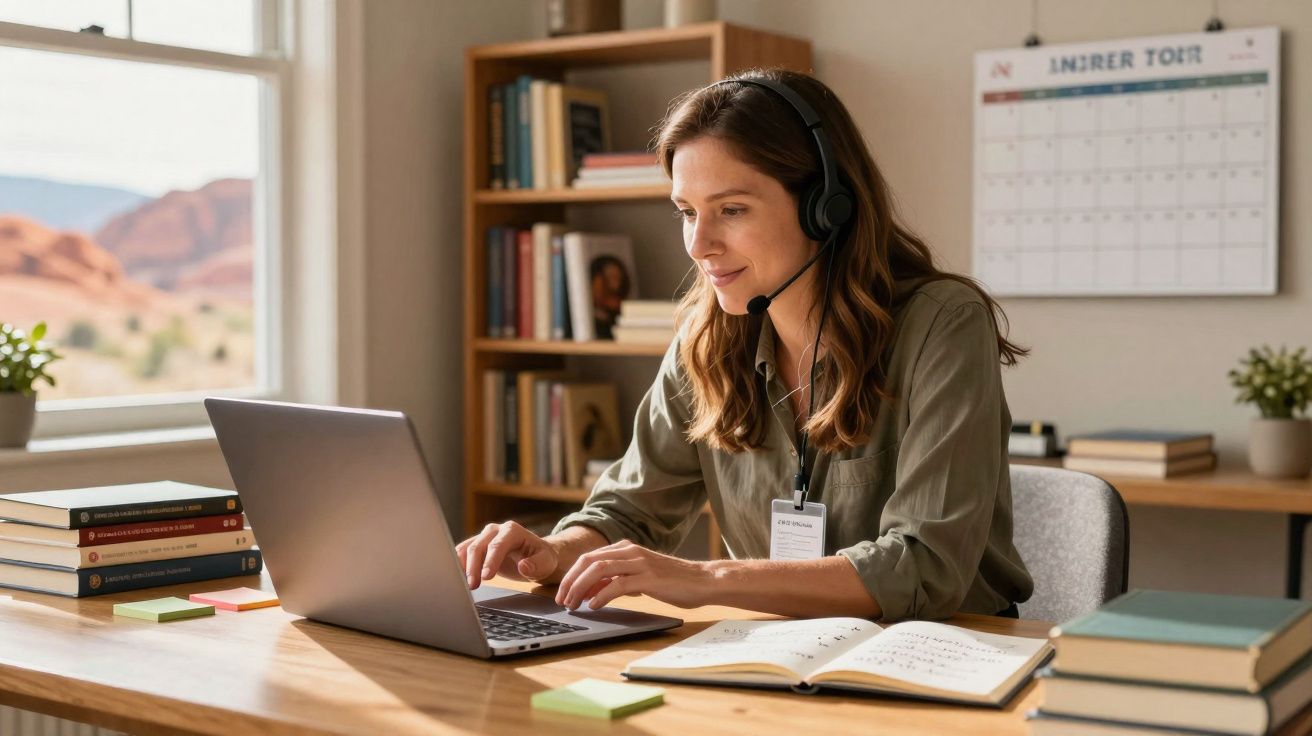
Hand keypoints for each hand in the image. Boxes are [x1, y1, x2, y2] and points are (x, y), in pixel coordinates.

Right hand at [455, 521, 558, 588]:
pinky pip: (462, 553)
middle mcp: (496, 530)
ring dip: (462, 566)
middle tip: (472, 586)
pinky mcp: (477, 545)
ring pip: (466, 549)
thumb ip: (537, 564)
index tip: (486, 577)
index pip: (497, 545)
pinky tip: (458, 578)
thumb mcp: (546, 562)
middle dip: (473, 567)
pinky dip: (458, 565)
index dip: (490, 561)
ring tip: (464, 585)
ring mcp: (484, 537)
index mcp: (512, 531)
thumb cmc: (542, 558)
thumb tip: (523, 566)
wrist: (536, 555)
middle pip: (478, 546)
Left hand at [554, 539, 712, 610]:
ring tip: (574, 605)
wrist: (702, 581)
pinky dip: (602, 595)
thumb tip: (591, 591)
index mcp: (626, 548)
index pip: (588, 557)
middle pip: (588, 561)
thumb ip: (617, 580)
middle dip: (570, 581)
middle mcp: (630, 551)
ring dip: (581, 588)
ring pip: (599, 570)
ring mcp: (640, 563)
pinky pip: (618, 584)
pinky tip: (594, 606)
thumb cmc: (672, 582)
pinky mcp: (649, 577)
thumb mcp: (639, 578)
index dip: (571, 575)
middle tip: (562, 600)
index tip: (562, 593)